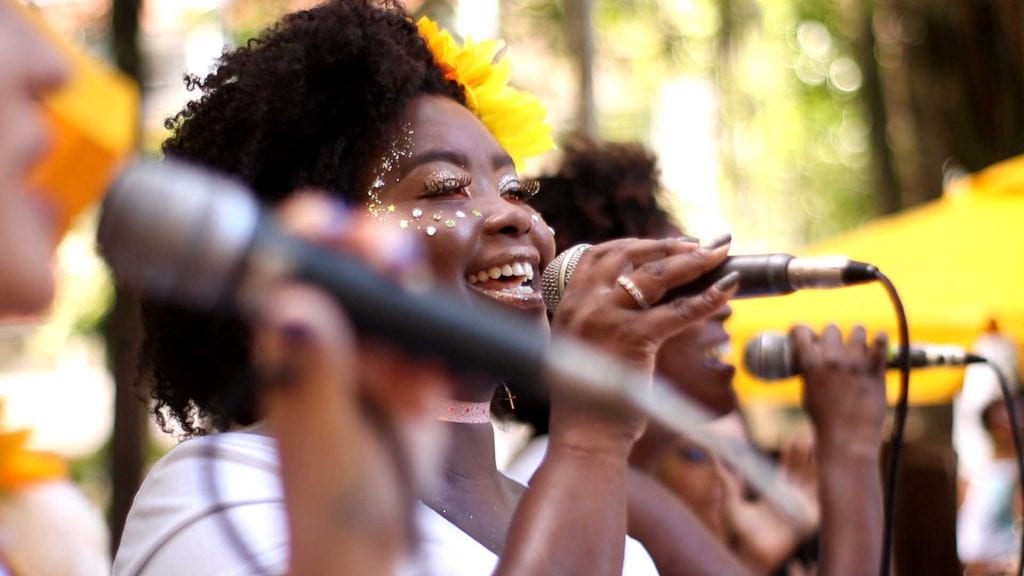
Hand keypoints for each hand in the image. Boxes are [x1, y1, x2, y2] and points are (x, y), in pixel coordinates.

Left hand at [254, 193, 452, 573]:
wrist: (371, 541)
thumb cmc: (326, 494)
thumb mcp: (320, 435)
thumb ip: (314, 373)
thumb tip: (295, 305)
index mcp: (291, 338)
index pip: (294, 260)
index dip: (315, 231)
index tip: (337, 226)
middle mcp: (333, 333)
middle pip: (355, 260)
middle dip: (378, 250)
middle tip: (396, 264)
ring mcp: (377, 350)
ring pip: (402, 291)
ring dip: (416, 300)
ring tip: (411, 356)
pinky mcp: (416, 370)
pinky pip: (435, 336)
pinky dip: (440, 350)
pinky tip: (426, 386)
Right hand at [548, 236, 737, 447]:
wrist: (583, 436)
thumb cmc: (589, 401)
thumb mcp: (583, 349)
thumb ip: (599, 322)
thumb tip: (639, 303)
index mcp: (569, 303)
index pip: (599, 254)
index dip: (637, 244)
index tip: (666, 244)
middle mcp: (584, 304)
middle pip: (629, 255)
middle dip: (668, 245)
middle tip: (701, 245)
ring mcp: (606, 318)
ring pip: (655, 276)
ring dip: (691, 261)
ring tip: (718, 256)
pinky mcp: (632, 338)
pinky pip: (678, 311)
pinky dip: (707, 297)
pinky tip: (727, 289)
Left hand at [724, 431, 819, 572]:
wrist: (753, 554)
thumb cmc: (739, 533)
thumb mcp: (730, 502)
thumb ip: (725, 479)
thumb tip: (714, 456)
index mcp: (774, 492)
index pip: (787, 466)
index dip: (791, 451)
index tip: (791, 435)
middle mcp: (791, 496)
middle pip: (803, 468)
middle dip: (806, 451)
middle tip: (805, 431)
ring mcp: (802, 505)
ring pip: (813, 478)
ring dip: (815, 461)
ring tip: (816, 440)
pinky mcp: (811, 516)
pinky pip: (821, 495)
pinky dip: (825, 479)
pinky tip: (827, 464)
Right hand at [790, 324, 887, 456]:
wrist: (848, 438)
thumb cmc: (825, 421)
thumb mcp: (808, 394)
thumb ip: (810, 373)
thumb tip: (815, 361)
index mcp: (810, 364)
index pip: (801, 331)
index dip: (802, 331)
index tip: (806, 335)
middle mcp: (832, 359)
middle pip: (831, 328)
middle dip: (832, 336)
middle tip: (836, 346)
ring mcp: (855, 363)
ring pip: (857, 330)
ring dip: (856, 337)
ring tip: (858, 346)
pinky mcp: (874, 369)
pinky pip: (881, 342)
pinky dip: (881, 339)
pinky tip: (880, 339)